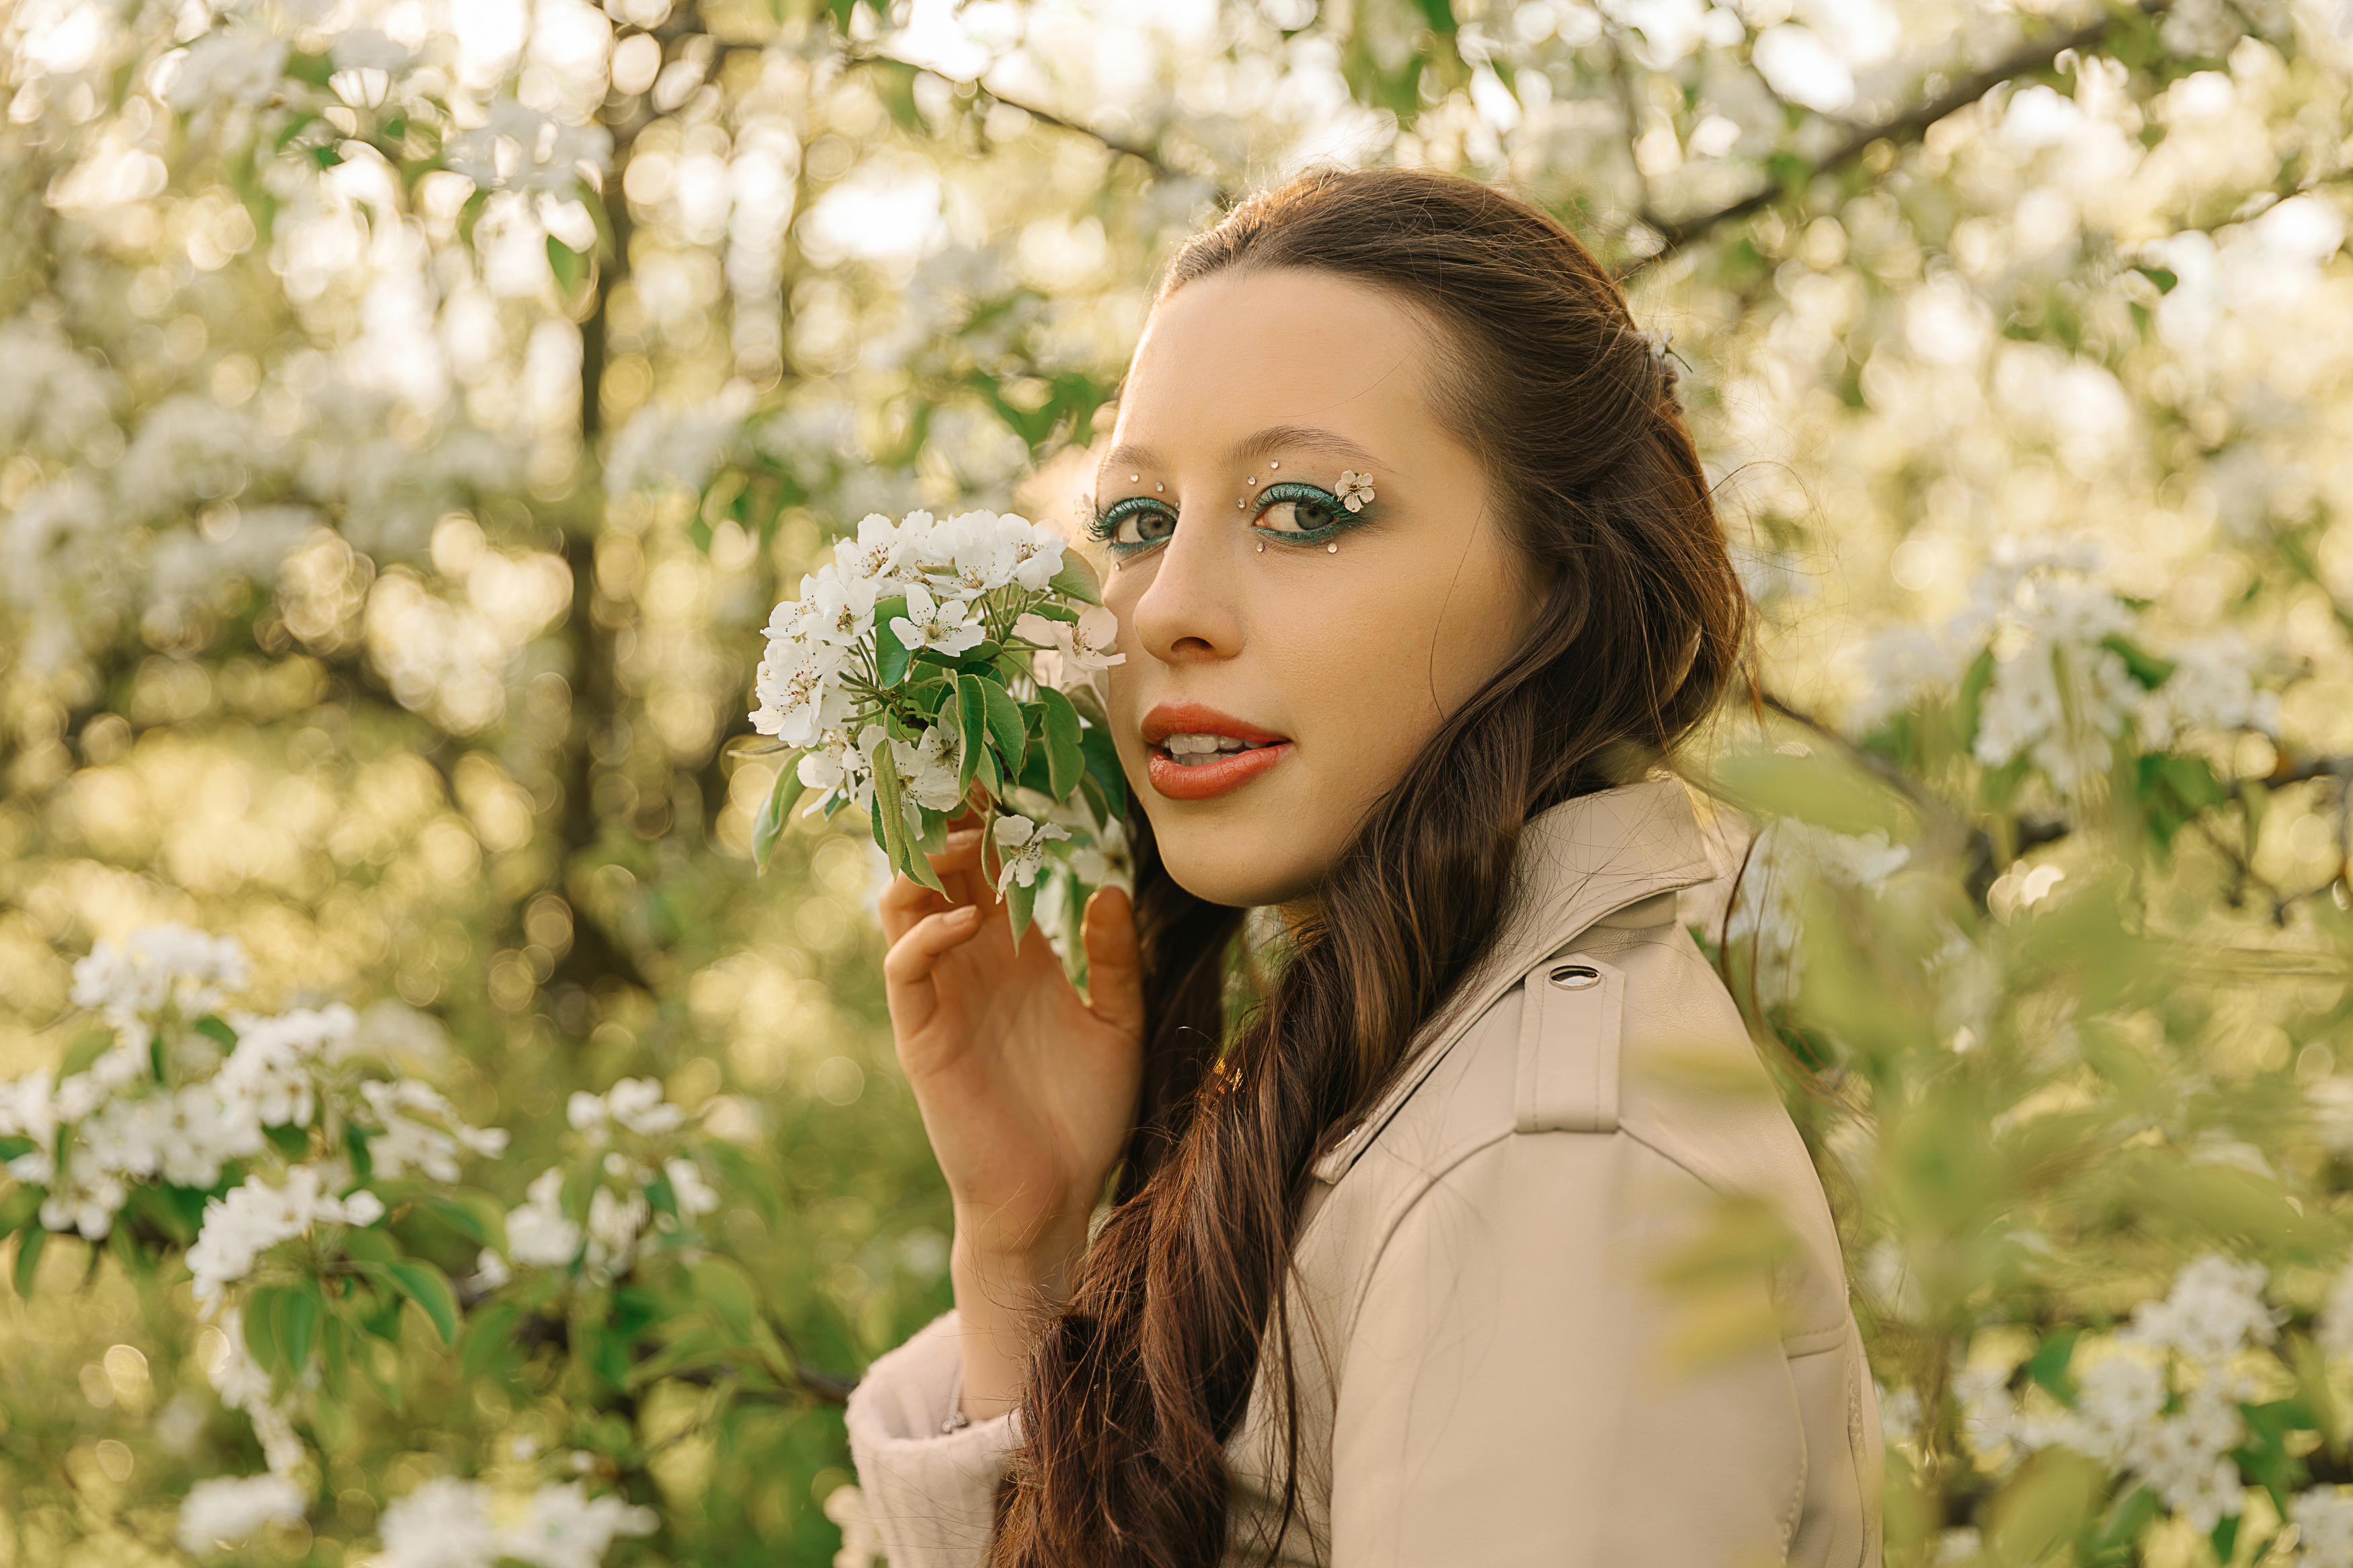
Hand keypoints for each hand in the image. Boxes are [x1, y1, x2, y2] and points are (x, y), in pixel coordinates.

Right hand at [877, 819, 1144, 1416]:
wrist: (1056, 1197)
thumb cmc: (1085, 1113)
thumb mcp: (1120, 1024)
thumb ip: (1114, 958)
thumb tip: (1109, 888)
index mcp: (1014, 950)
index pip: (990, 864)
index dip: (994, 818)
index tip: (1017, 768)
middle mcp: (970, 962)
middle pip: (937, 866)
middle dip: (951, 819)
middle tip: (979, 779)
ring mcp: (940, 996)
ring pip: (901, 904)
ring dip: (928, 865)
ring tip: (968, 844)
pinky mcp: (923, 1035)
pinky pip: (905, 969)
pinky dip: (927, 934)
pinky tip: (969, 921)